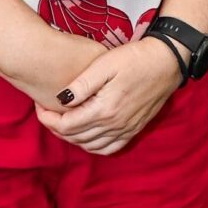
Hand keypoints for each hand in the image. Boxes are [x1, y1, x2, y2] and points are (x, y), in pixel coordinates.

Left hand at [37, 36, 181, 155]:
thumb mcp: (105, 64)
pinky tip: (86, 135)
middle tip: (46, 112)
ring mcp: (126, 130)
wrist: (167, 62)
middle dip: (55, 128)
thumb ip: (82, 84)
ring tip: (61, 122)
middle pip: (75, 137)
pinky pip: (109, 148)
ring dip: (72, 138)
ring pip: (90, 146)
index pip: (66, 126)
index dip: (47, 118)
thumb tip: (59, 99)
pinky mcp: (134, 129)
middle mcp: (115, 125)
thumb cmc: (135, 58)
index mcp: (105, 110)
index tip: (39, 105)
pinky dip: (93, 146)